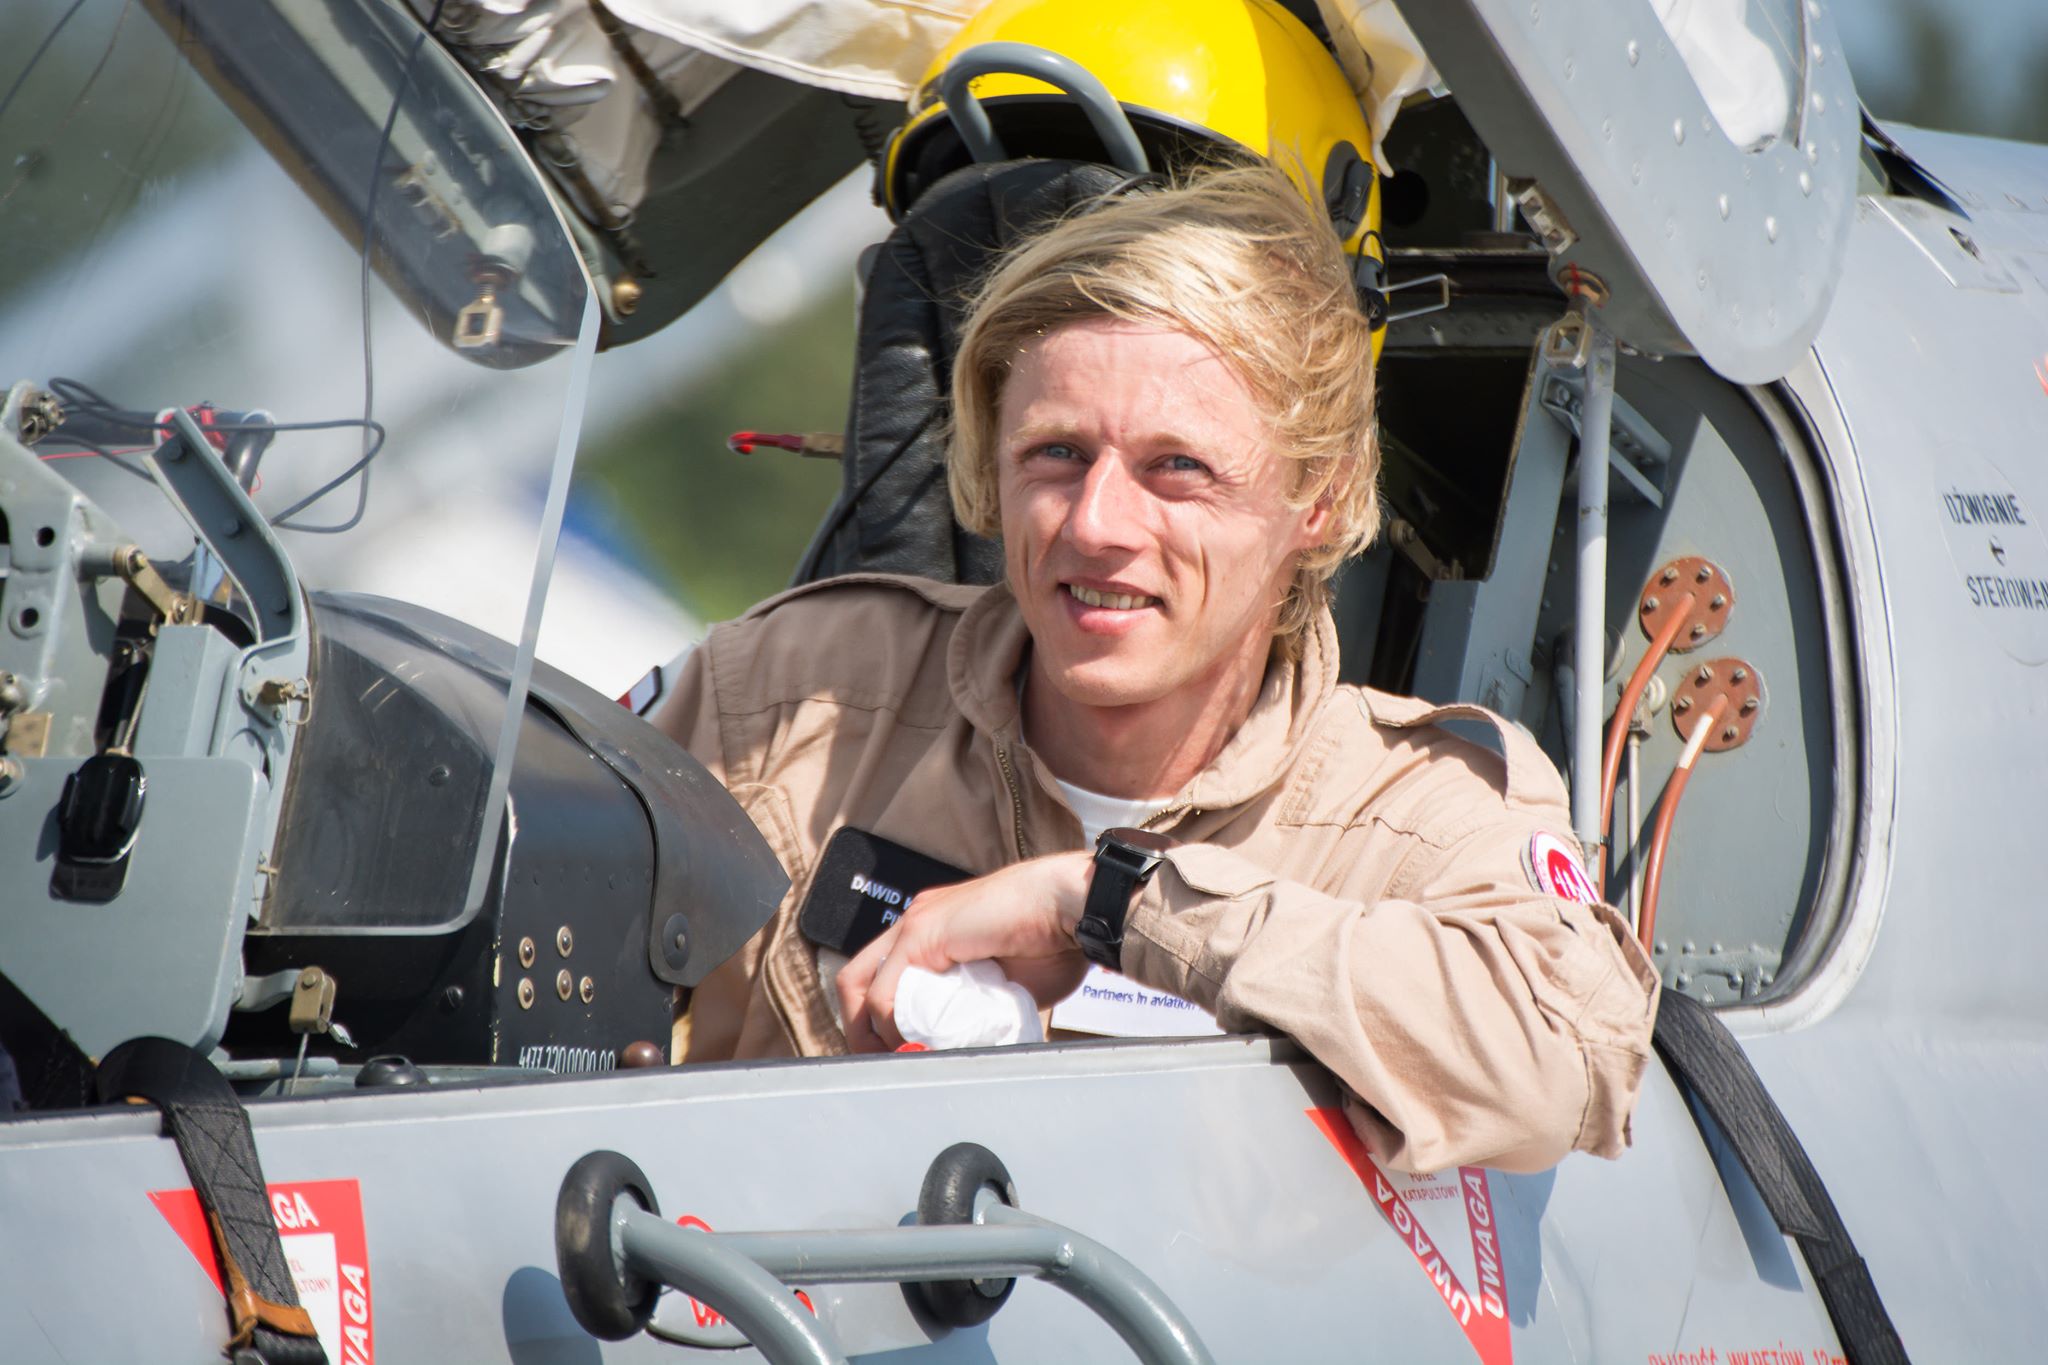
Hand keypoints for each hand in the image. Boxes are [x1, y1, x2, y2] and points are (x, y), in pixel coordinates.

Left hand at [836, 851, 1094, 1052]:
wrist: (1072, 904)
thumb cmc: (1056, 939)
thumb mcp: (1007, 986)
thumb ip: (979, 1009)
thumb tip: (969, 1045)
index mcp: (936, 931)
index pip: (883, 978)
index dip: (881, 1021)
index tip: (899, 1054)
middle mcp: (917, 923)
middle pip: (856, 980)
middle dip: (860, 1029)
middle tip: (884, 1063)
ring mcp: (915, 924)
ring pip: (861, 987)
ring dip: (875, 1033)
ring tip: (903, 1058)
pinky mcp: (922, 933)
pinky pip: (885, 993)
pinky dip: (891, 1027)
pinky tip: (917, 1043)